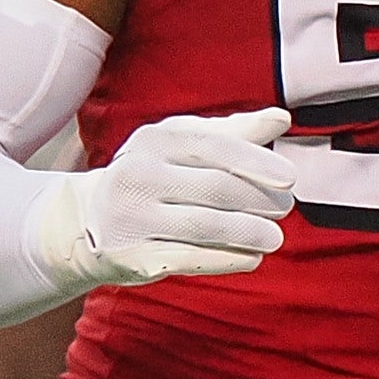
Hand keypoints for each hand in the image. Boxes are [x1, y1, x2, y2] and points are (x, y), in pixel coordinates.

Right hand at [32, 106, 297, 290]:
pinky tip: (253, 257)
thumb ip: (233, 132)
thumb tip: (281, 118)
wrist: (87, 220)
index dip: (256, 163)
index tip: (291, 179)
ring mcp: (130, 218)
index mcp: (152, 141)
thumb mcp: (183, 145)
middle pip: (216, 189)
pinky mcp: (132, 256)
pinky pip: (192, 259)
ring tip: (275, 237)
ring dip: (250, 233)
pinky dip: (229, 258)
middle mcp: (137, 176)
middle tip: (285, 209)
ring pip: (207, 227)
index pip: (213, 148)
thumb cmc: (152, 176)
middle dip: (260, 201)